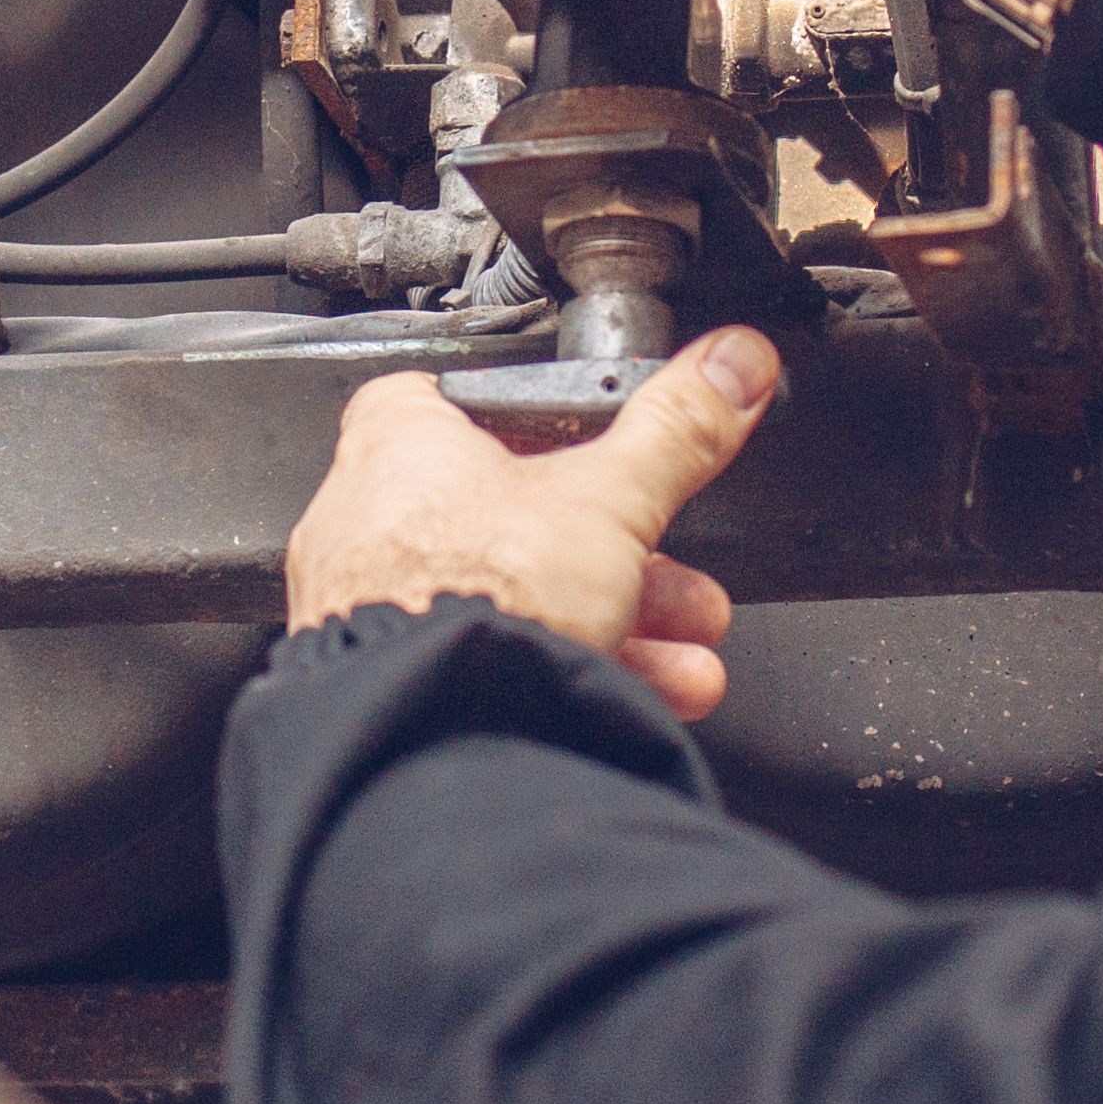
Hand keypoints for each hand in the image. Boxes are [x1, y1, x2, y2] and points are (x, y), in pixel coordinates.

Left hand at [285, 326, 783, 717]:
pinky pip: (496, 665)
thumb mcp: (612, 499)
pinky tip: (644, 692)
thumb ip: (676, 431)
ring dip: (618, 622)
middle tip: (676, 574)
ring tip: (684, 648)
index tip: (599, 442)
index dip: (539, 419)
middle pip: (517, 517)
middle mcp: (373, 527)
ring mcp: (379, 614)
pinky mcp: (403, 683)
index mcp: (401, 448)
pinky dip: (572, 672)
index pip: (460, 400)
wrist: (439, 737)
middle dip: (620, 552)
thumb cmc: (479, 605)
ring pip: (515, 601)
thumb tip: (730, 366)